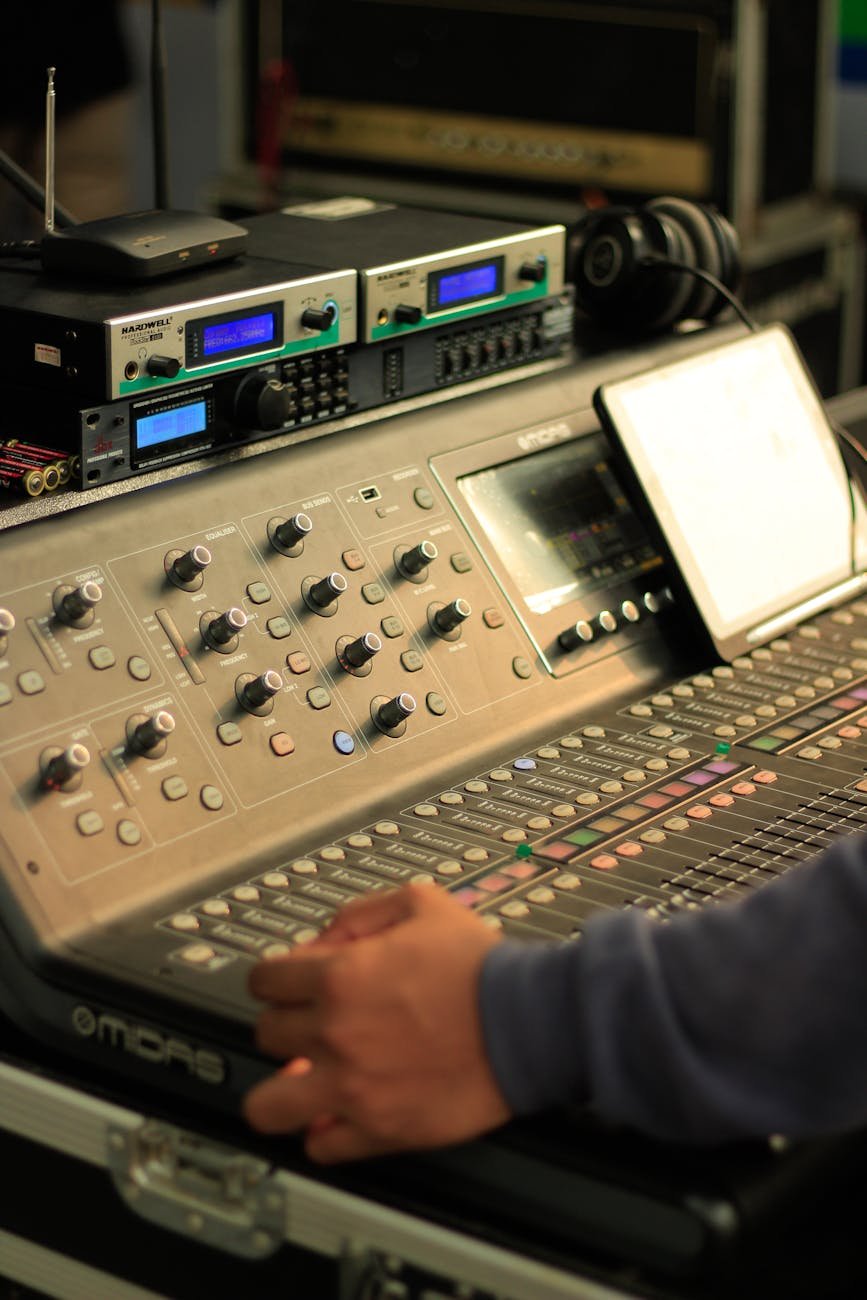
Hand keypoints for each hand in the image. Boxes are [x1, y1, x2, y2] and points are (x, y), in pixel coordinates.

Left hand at [242, 883, 510, 1161]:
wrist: (526, 1021)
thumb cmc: (481, 966)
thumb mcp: (421, 904)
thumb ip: (361, 913)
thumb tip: (325, 939)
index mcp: (339, 976)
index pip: (263, 981)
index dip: (275, 980)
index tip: (287, 987)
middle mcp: (335, 1033)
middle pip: (266, 1035)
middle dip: (284, 1027)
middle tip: (309, 1028)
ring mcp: (353, 1087)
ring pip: (267, 1105)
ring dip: (278, 1092)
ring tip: (298, 1085)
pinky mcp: (379, 1129)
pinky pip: (322, 1146)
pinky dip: (324, 1133)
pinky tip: (339, 1116)